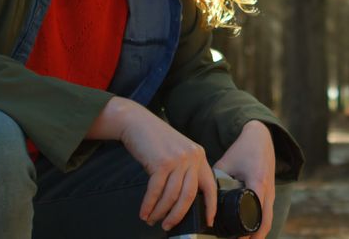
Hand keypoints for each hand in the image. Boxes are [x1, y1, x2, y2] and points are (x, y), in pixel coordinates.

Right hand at [88, 97, 217, 230]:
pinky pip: (156, 191)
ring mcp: (178, 159)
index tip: (208, 221)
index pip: (210, 186)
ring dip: (160, 212)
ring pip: (172, 196)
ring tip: (152, 220)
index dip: (211, 206)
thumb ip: (186, 171)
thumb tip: (183, 201)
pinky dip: (149, 205)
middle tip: (168, 226)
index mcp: (199, 156)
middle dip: (178, 215)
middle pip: (189, 196)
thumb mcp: (179, 152)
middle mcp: (192, 157)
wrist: (138, 122)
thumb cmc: (156, 141)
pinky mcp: (161, 162)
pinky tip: (144, 212)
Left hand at [213, 120, 275, 238]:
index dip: (248, 228)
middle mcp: (267, 189)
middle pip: (265, 221)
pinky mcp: (271, 192)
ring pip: (268, 219)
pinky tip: (250, 230)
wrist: (261, 138)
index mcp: (257, 182)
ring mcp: (271, 191)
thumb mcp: (226, 162)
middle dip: (255, 236)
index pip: (256, 211)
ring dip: (258, 232)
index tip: (237, 238)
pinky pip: (268, 213)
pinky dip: (261, 223)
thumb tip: (202, 197)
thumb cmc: (243, 149)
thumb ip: (215, 179)